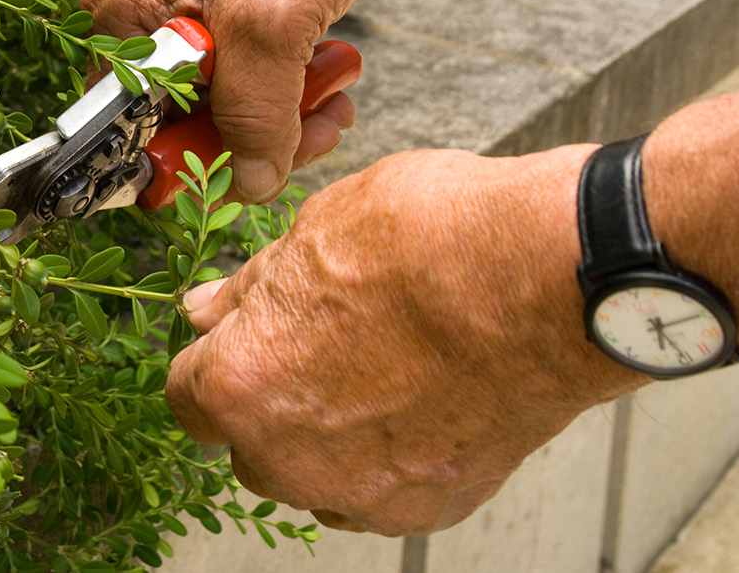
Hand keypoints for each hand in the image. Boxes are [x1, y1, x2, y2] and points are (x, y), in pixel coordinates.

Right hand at [79, 0, 409, 202]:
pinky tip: (337, 62)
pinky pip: (269, 80)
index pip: (129, 133)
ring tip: (336, 77)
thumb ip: (254, 117)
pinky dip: (307, 82)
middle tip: (312, 121)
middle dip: (261, 135)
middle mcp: (149, 24)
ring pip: (239, 110)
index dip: (186, 163)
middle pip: (190, 128)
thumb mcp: (268, 26)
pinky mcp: (246, 16)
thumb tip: (251, 183)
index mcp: (124, 22)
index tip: (243, 172)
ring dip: (296, 110)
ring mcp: (200, 22)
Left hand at [166, 146, 647, 534]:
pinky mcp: (428, 506)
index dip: (216, 356)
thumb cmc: (437, 243)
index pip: (187, 392)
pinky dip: (392, 453)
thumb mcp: (316, 231)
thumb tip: (209, 308)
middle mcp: (290, 457)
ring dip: (329, 433)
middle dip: (273, 396)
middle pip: (250, 440)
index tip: (244, 336)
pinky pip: (381, 489)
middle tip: (326, 339)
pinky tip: (426, 396)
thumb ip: (251, 289)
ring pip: (314, 472)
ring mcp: (360, 491)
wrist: (551, 278)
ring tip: (384, 363)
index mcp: (243, 385)